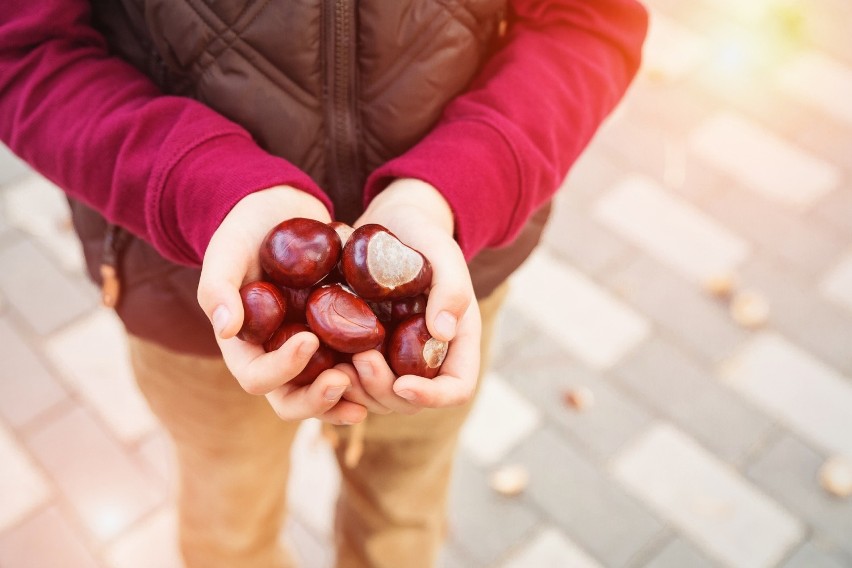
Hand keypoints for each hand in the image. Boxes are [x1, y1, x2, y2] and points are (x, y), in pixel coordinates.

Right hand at [197, 185, 366, 424]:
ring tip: (370, 390)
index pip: (257, 377)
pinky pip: (352, 367)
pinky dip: (368, 375)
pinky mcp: (337, 339)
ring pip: (325, 394)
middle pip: (292, 401)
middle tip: (343, 381)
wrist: (281, 210)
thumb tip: (225, 329)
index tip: (308, 339)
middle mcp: (276, 358)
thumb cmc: (246, 229)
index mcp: (246, 347)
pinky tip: (392, 370)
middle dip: (317, 400)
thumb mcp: (227, 249)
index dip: (281, 369)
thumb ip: (217, 287)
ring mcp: (310, 352)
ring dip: (345, 400)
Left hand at [342, 179, 480, 414]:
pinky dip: (337, 380)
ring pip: (377, 398)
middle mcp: (425, 359)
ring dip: (357, 391)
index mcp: (455, 341)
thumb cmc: (423, 233)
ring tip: (336, 366)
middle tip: (359, 360)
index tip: (403, 384)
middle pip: (410, 401)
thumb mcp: (442, 252)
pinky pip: (352, 380)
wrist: (390, 222)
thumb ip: (451, 287)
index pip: (456, 388)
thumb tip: (443, 332)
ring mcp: (393, 358)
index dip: (432, 397)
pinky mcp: (364, 349)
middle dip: (384, 390)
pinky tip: (319, 364)